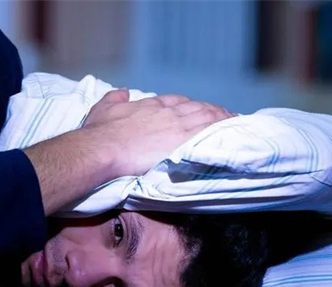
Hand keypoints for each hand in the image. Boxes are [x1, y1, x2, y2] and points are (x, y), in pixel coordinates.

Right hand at [83, 89, 234, 175]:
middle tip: (223, 116)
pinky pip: (210, 131)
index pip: (177, 102)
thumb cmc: (99, 133)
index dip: (189, 105)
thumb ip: (114, 98)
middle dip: (210, 111)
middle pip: (196, 108)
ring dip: (221, 119)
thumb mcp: (102, 109)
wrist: (102, 148)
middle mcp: (166, 112)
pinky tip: (232, 130)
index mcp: (149, 105)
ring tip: (233, 122)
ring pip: (206, 117)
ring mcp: (176, 126)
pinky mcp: (183, 141)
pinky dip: (223, 128)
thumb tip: (123, 92)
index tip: (196, 108)